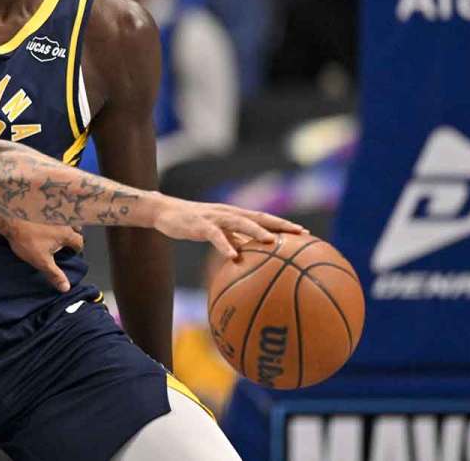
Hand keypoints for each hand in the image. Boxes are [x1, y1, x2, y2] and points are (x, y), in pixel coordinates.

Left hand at [0, 220, 84, 292]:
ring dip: (65, 227)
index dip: (76, 250)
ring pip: (66, 221)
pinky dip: (54, 221)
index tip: (70, 255)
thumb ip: (55, 275)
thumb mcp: (42, 262)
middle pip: (76, 229)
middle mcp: (64, 221)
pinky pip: (55, 216)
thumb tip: (66, 288)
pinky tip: (45, 227)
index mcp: (66, 233)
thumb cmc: (27, 241)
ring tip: (56, 236)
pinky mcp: (44, 211)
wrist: (11, 221)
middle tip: (65, 245)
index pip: (79, 242)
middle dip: (73, 236)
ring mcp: (54, 214)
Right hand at [148, 193, 306, 258]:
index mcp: (235, 215)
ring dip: (256, 231)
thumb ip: (234, 241)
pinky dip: (224, 245)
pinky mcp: (200, 224)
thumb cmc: (193, 223)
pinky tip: (232, 257)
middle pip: (259, 217)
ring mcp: (215, 216)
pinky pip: (214, 235)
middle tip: (300, 233)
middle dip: (280, 224)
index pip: (264, 218)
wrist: (164, 211)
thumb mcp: (217, 233)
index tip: (305, 234)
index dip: (284, 224)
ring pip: (239, 222)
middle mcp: (229, 212)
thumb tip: (252, 257)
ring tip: (271, 241)